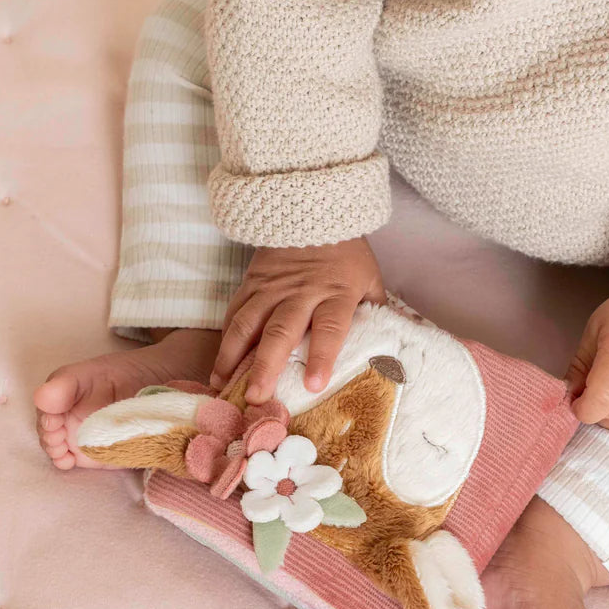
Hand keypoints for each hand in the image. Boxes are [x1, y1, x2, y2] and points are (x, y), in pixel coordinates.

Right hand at [211, 238, 385, 404]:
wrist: (313, 211)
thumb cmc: (346, 254)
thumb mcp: (369, 279)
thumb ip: (374, 313)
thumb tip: (388, 352)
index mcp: (336, 292)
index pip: (330, 327)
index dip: (321, 356)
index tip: (314, 385)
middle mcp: (300, 292)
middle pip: (281, 332)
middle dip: (265, 366)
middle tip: (255, 397)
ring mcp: (271, 287)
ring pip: (248, 324)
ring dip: (232, 357)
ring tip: (222, 386)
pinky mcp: (251, 282)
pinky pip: (235, 312)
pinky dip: (224, 338)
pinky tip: (219, 364)